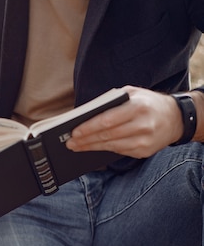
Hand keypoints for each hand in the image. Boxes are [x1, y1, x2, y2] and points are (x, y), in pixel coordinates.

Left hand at [66, 86, 182, 158]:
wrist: (176, 118)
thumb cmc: (148, 103)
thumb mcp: (132, 93)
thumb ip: (111, 101)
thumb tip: (86, 114)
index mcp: (138, 107)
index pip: (107, 120)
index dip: (89, 128)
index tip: (74, 131)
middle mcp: (143, 125)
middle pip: (107, 136)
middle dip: (85, 140)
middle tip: (69, 142)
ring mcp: (144, 141)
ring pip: (111, 146)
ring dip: (90, 147)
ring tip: (76, 146)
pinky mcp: (144, 152)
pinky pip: (118, 151)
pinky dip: (103, 149)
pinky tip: (92, 148)